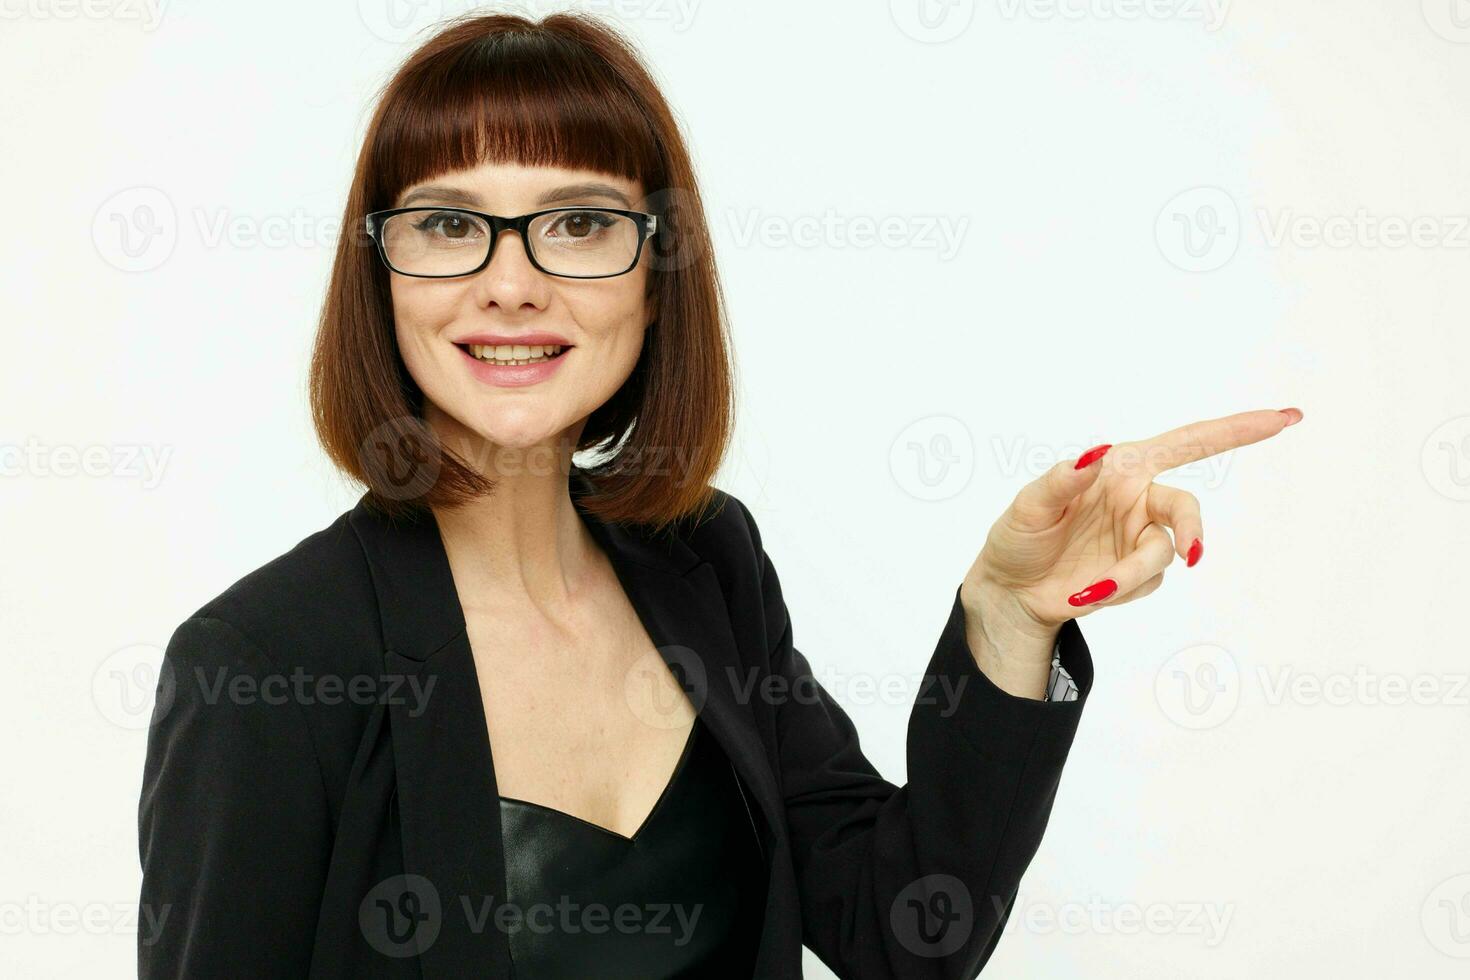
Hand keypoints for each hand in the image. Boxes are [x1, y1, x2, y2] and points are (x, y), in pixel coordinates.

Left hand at [959, 407, 1304, 694]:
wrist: (1012, 592)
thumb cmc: (1018, 538)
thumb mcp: (1029, 507)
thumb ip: (1062, 480)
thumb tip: (1094, 455)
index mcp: (1121, 468)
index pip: (1187, 443)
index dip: (1236, 430)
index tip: (1284, 419)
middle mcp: (1138, 499)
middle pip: (1187, 508)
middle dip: (1193, 529)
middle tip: (1192, 554)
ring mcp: (1141, 538)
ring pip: (1164, 555)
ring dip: (1131, 574)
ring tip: (1089, 589)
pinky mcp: (1138, 576)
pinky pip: (1147, 583)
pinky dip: (1117, 590)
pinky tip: (1085, 591)